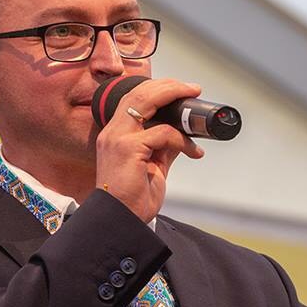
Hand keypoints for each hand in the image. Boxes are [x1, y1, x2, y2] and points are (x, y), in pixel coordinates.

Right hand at [94, 79, 205, 221]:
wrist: (121, 220)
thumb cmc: (133, 198)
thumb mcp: (152, 166)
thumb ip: (163, 148)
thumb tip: (182, 135)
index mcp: (115, 134)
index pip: (132, 99)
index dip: (157, 89)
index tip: (180, 89)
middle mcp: (112, 132)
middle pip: (138, 93)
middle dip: (168, 85)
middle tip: (191, 88)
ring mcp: (118, 138)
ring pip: (145, 101)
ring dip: (173, 95)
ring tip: (193, 98)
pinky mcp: (128, 148)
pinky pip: (163, 132)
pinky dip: (183, 139)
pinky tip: (194, 151)